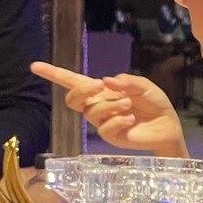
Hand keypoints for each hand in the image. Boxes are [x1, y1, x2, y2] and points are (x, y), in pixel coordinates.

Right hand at [30, 63, 186, 155]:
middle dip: (82, 90)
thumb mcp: (145, 87)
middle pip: (72, 99)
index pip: (73, 82)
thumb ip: (128, 81)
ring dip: (110, 105)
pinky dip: (117, 120)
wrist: (168, 126)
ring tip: (128, 105)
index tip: (34, 66)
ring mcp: (103, 122)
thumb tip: (106, 80)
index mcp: (103, 91)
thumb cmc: (154, 104)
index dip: (54, 74)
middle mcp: (98, 106)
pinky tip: (129, 119)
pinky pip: (104, 129)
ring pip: (91, 112)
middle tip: (99, 85)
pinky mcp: (112, 137)